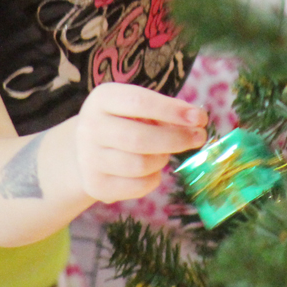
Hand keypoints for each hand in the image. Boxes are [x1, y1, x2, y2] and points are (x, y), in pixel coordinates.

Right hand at [74, 83, 207, 202]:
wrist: (86, 151)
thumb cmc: (122, 123)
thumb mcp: (136, 109)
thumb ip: (163, 113)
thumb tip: (196, 122)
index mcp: (101, 99)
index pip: (139, 102)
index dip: (172, 110)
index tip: (199, 117)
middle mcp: (89, 127)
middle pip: (140, 138)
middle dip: (176, 139)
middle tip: (198, 138)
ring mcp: (89, 158)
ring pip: (141, 165)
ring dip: (163, 159)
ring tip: (164, 153)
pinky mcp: (96, 185)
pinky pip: (139, 186)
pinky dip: (154, 179)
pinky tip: (152, 170)